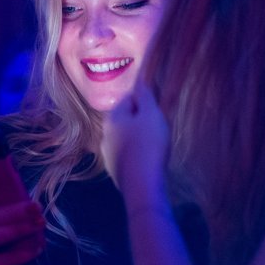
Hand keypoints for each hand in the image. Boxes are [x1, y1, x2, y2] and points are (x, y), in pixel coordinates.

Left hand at [103, 82, 169, 205]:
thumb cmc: (148, 144)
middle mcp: (105, 134)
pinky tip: (148, 159)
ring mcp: (108, 154)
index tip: (158, 109)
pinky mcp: (115, 170)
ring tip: (156, 144)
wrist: (142, 183)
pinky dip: (137, 153)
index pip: (128, 98)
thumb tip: (139, 81)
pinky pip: (128, 154)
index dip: (145, 100)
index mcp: (112, 117)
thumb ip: (145, 96)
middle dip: (141, 119)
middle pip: (126, 119)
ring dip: (138, 137)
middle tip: (159, 127)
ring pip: (125, 137)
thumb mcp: (151, 114)